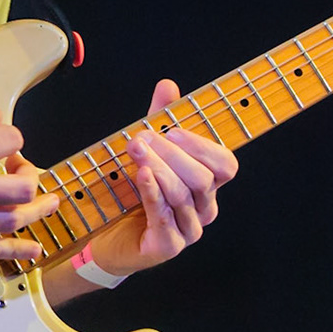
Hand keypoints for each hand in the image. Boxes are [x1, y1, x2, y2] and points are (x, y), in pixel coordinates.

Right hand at [0, 110, 59, 260]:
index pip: (8, 140)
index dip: (12, 137)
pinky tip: (33, 249)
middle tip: (24, 172)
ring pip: (14, 220)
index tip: (5, 141)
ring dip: (37, 211)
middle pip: (21, 186)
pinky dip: (17, 251)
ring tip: (49, 204)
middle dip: (30, 176)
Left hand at [83, 79, 238, 278]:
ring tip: (135, 150)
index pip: (226, 165)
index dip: (203, 146)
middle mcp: (203, 209)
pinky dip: (153, 192)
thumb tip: (168, 85)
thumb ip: (160, 120)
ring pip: (183, 195)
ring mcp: (188, 230)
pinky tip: (142, 175)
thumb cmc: (132, 194)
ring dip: (158, 168)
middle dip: (173, 154)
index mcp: (207, 187)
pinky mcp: (167, 246)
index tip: (174, 130)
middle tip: (142, 138)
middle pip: (203, 178)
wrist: (106, 238)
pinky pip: (164, 216)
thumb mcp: (148, 152)